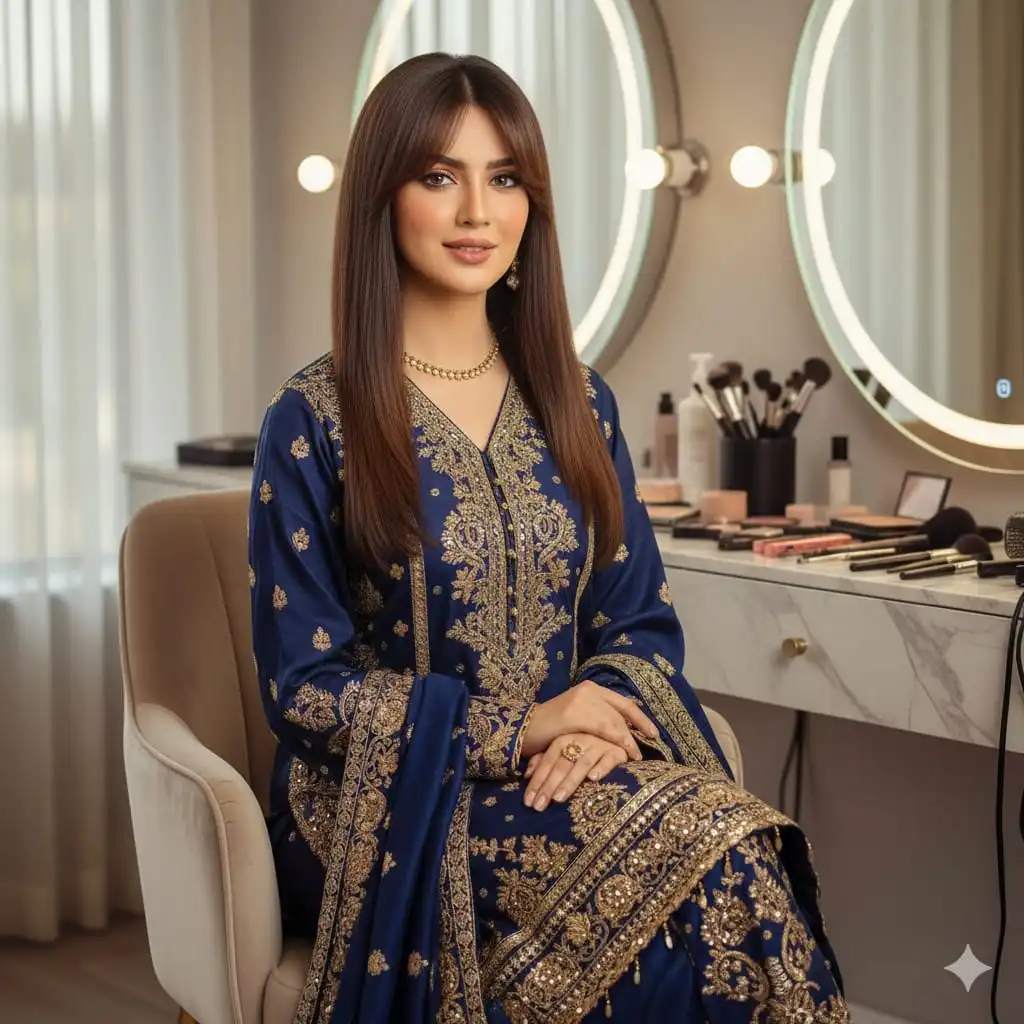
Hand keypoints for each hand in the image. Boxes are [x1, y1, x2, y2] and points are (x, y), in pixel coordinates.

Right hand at [520, 680, 656, 759]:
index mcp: (591, 689)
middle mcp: (588, 690)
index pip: (623, 703)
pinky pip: (604, 729)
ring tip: (636, 756)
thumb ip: (598, 719)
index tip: (654, 733)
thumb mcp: (579, 718)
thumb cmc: (552, 729)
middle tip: (649, 748)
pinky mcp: (574, 714)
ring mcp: (581, 700)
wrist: (524, 730)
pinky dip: (617, 742)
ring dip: (628, 740)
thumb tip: (623, 731)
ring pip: (614, 721)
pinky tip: (624, 754)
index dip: (641, 718)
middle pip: (622, 712)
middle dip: (638, 731)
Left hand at [523, 733, 628, 810]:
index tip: (528, 801)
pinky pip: (609, 759)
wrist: (617, 736)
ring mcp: (600, 744)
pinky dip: (601, 768)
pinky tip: (593, 778)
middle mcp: (581, 739)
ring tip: (559, 798)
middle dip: (549, 786)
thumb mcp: (564, 751)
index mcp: (566, 738)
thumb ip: (545, 760)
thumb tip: (526, 775)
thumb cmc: (586, 749)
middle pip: (562, 764)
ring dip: (570, 781)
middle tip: (539, 806)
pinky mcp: (618, 751)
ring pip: (582, 763)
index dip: (537, 780)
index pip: (548, 760)